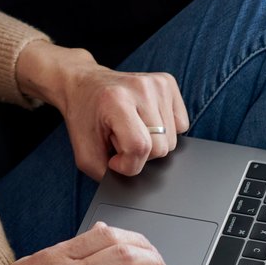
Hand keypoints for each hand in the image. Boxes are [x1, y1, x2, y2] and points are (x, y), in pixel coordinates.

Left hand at [15, 41, 190, 179]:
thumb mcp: (84, 152)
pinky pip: (181, 124)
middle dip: (140, 153)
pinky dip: (165, 130)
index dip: (128, 164)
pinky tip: (145, 120)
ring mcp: (157, 83)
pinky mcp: (168, 82)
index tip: (113, 158)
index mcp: (116, 101)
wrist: (84, 84)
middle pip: (161, 147)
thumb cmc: (84, 117)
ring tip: (130, 126)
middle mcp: (140, 88)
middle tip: (119, 137)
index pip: (140, 147)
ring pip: (172, 140)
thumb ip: (105, 174)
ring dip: (152, 141)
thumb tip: (132, 181)